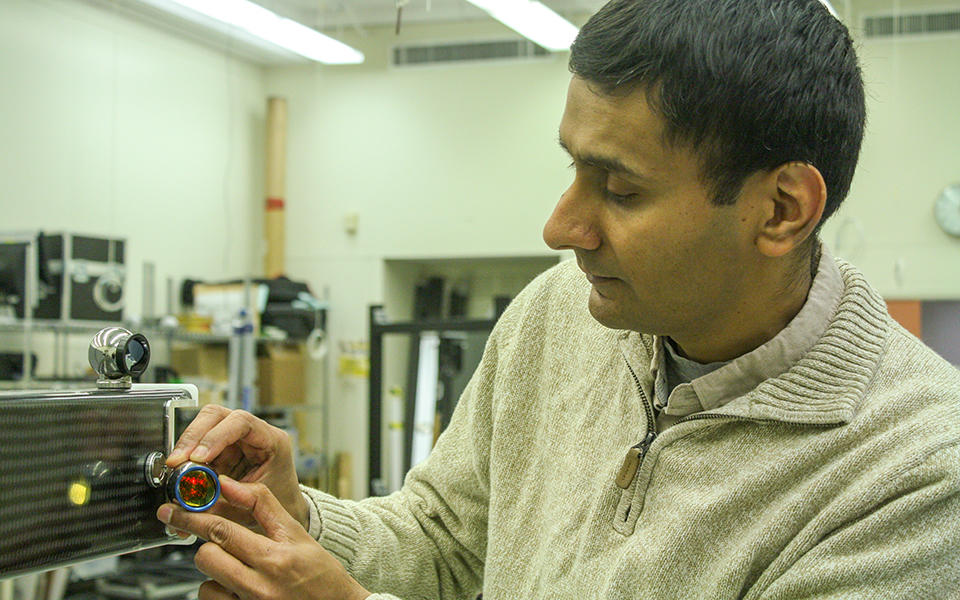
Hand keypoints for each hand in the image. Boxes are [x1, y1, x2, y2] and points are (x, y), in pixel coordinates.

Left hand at [158, 476, 370, 599]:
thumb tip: (227, 484)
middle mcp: (259, 586)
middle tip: (224, 545)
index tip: (172, 511)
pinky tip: (241, 590)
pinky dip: (221, 594)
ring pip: (206, 585)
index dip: (192, 518)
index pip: (221, 531)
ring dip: (217, 574)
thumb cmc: (319, 573)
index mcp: (274, 557)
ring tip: (243, 572)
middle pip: (207, 558)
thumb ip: (261, 505)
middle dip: (209, 546)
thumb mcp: (296, 533)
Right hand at [166, 405, 308, 528]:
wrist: (284, 508)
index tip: (198, 457)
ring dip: (187, 446)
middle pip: (217, 416)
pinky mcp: (222, 449)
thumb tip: (188, 502)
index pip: (242, 422)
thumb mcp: (253, 506)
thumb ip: (223, 502)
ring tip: (176, 468)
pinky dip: (187, 457)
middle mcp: (254, 433)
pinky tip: (181, 471)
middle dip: (193, 436)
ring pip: (204, 427)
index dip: (216, 436)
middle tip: (177, 461)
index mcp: (272, 440)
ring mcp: (237, 439)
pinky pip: (199, 445)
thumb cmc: (278, 504)